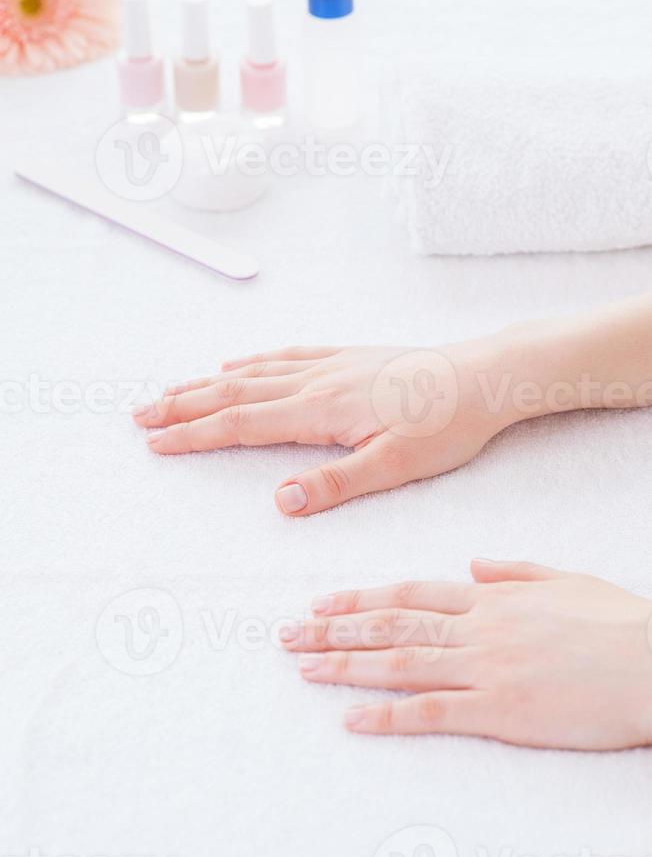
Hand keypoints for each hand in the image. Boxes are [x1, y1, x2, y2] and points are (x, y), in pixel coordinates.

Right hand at [132, 340, 511, 515]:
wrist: (486, 377)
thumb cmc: (447, 425)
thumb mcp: (396, 466)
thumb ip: (336, 484)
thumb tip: (280, 502)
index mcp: (321, 411)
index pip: (242, 423)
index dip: (194, 434)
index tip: (155, 441)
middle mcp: (317, 381)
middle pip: (234, 391)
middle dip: (183, 404)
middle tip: (139, 413)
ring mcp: (331, 364)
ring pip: (253, 370)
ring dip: (206, 381)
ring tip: (171, 389)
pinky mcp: (349, 356)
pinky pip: (287, 354)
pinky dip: (253, 359)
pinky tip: (237, 361)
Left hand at [280, 559, 651, 748]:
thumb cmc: (617, 622)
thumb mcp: (564, 580)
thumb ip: (514, 572)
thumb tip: (474, 564)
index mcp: (491, 598)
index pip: (410, 594)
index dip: (360, 597)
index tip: (321, 602)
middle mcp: (477, 628)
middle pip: (392, 625)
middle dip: (335, 629)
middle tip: (288, 635)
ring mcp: (485, 669)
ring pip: (401, 663)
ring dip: (347, 665)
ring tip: (304, 668)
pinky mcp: (500, 712)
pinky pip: (432, 712)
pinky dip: (388, 715)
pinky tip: (352, 719)